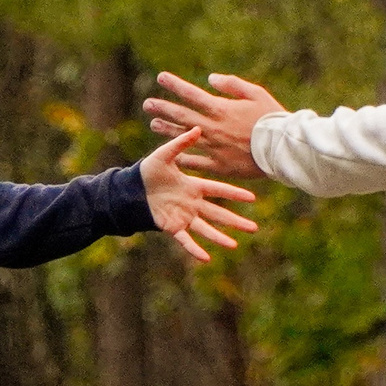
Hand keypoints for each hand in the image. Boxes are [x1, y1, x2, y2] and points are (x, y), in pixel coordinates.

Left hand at [139, 128, 260, 263]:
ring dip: (220, 238)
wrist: (131, 189)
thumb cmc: (148, 171)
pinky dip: (195, 249)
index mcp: (193, 186)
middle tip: (254, 228)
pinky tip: (206, 258)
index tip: (252, 197)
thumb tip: (198, 128)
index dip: (234, 194)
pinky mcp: (172, 227)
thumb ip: (181, 144)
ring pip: (206, 229)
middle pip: (218, 213)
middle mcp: (192, 203)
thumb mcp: (164, 155)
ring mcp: (183, 217)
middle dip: (236, 221)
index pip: (218, 190)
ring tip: (235, 245)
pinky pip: (185, 240)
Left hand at [144, 71, 287, 181]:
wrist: (282, 148)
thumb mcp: (256, 94)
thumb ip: (231, 85)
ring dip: (167, 130)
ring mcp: (214, 148)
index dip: (175, 85)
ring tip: (153, 125)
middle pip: (181, 116)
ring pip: (184, 138)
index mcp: (221, 109)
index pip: (191, 94)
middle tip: (148, 104)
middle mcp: (213, 128)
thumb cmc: (272, 118)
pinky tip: (173, 155)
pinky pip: (197, 163)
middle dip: (163, 108)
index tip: (161, 77)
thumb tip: (210, 78)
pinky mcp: (220, 166)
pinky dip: (184, 158)